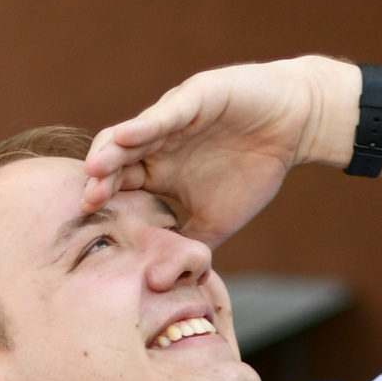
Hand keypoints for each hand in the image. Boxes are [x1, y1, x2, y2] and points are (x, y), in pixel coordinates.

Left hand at [82, 57, 353, 247]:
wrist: (294, 126)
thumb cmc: (254, 170)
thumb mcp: (217, 220)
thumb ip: (187, 246)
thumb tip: (162, 283)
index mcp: (158, 170)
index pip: (120, 186)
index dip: (104, 202)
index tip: (89, 224)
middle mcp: (158, 143)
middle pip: (117, 161)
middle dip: (100, 180)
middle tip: (87, 201)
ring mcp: (173, 118)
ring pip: (133, 135)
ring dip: (112, 152)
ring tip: (94, 170)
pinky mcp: (195, 98)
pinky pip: (166, 112)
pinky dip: (146, 125)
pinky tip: (126, 137)